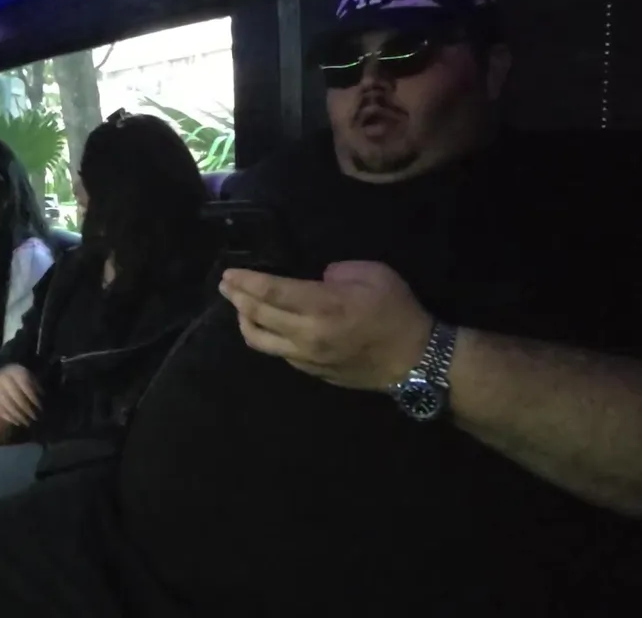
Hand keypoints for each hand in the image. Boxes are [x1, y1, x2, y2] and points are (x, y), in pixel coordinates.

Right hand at [0, 364, 41, 426]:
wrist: (4, 374)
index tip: (40, 406)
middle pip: (15, 395)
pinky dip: (9, 417)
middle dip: (26, 408)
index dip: (32, 396)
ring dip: (18, 415)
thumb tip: (42, 399)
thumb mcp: (31, 378)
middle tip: (35, 417)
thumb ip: (36, 387)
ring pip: (7, 404)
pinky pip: (0, 409)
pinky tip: (17, 422)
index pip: (24, 384)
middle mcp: (5, 380)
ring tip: (27, 422)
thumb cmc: (22, 378)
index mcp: (16, 372)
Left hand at [218, 262, 432, 392]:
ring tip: (240, 307)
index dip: (246, 281)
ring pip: (260, 341)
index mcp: (322, 306)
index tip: (228, 273)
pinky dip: (265, 337)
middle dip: (237, 298)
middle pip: (258, 316)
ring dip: (244, 321)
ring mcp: (307, 357)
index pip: (270, 292)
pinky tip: (266, 326)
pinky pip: (278, 353)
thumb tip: (317, 279)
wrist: (415, 360)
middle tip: (226, 285)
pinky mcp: (311, 371)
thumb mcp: (373, 274)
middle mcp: (307, 334)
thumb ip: (338, 271)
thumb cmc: (397, 311)